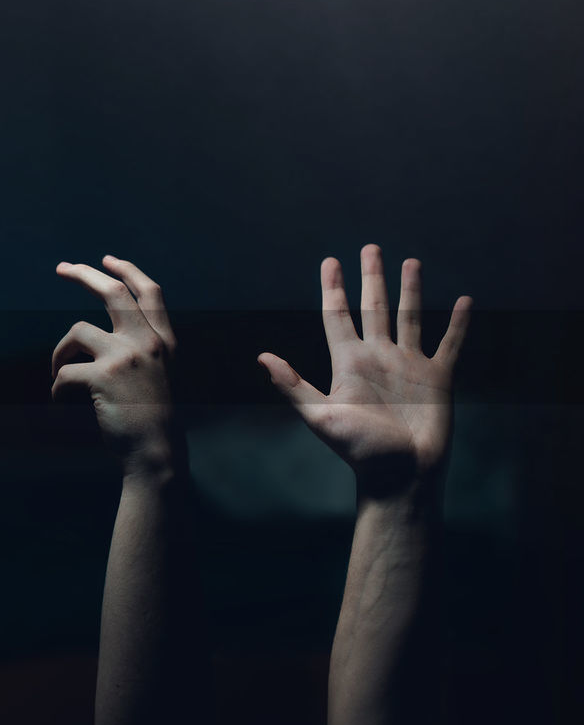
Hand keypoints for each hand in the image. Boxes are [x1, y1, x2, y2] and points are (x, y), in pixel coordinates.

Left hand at [52, 255, 178, 471]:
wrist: (155, 452)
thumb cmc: (152, 419)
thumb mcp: (159, 374)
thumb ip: (143, 348)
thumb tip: (104, 330)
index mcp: (164, 341)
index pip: (150, 292)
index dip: (128, 271)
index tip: (108, 259)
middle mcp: (148, 342)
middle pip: (112, 294)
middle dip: (84, 274)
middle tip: (62, 268)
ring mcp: (126, 357)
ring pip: (76, 332)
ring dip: (58, 351)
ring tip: (56, 372)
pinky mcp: (104, 377)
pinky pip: (64, 371)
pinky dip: (56, 386)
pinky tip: (60, 399)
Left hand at [258, 244, 471, 491]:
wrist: (402, 476)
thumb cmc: (360, 451)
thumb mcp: (321, 416)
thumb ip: (293, 385)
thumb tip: (261, 356)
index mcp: (349, 363)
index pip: (338, 315)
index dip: (333, 288)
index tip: (330, 261)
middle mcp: (378, 357)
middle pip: (373, 307)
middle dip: (371, 278)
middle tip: (369, 248)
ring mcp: (409, 365)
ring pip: (410, 316)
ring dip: (410, 290)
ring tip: (410, 261)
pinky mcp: (438, 377)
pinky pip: (450, 343)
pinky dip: (457, 323)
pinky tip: (462, 301)